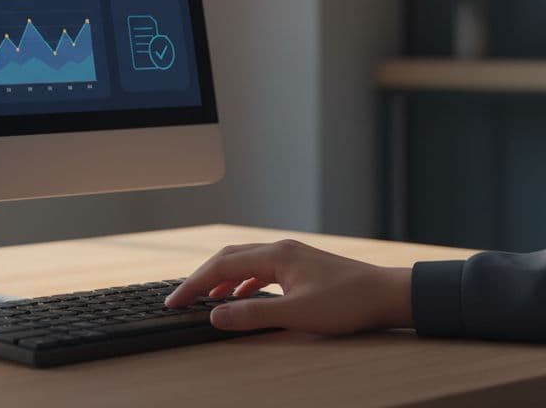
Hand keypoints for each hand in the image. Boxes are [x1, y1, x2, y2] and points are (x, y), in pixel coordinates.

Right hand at [164, 239, 413, 334]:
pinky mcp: (300, 267)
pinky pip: (260, 269)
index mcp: (275, 255)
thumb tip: (215, 314)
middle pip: (228, 257)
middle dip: (201, 277)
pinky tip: (241, 296)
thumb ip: (253, 314)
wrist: (388, 295)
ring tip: (205, 298)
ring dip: (221, 278)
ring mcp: (291, 256)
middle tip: (181, 297)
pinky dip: (242, 282)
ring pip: (244, 262)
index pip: (221, 265)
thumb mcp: (297, 314)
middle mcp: (280, 249)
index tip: (174, 300)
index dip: (193, 284)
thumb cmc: (348, 302)